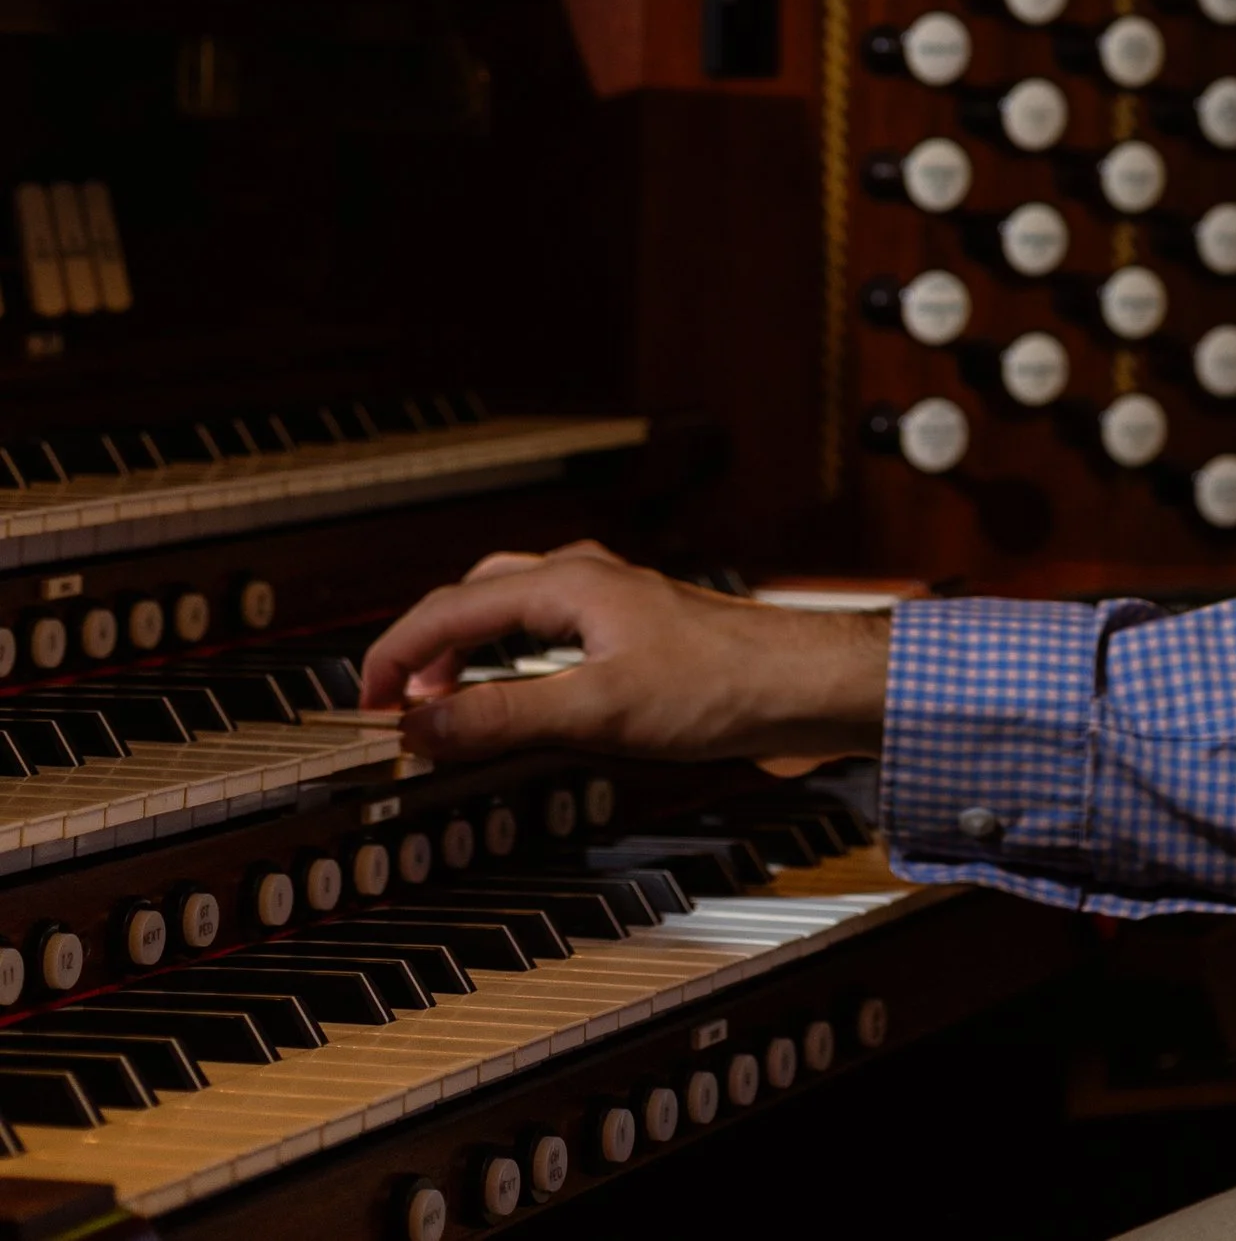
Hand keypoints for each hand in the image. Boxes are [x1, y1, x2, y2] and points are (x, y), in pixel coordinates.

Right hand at [358, 541, 893, 767]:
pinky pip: (545, 634)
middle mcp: (584, 579)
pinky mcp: (630, 630)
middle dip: (428, 649)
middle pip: (476, 598)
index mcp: (568, 584)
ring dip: (469, 657)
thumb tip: (422, 726)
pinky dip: (510, 666)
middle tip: (398, 706)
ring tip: (446, 711)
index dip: (397, 654)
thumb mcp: (597, 713)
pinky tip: (517, 701)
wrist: (800, 684)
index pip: (451, 608)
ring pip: (511, 612)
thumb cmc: (719, 686)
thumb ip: (503, 720)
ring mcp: (609, 601)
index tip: (364, 700)